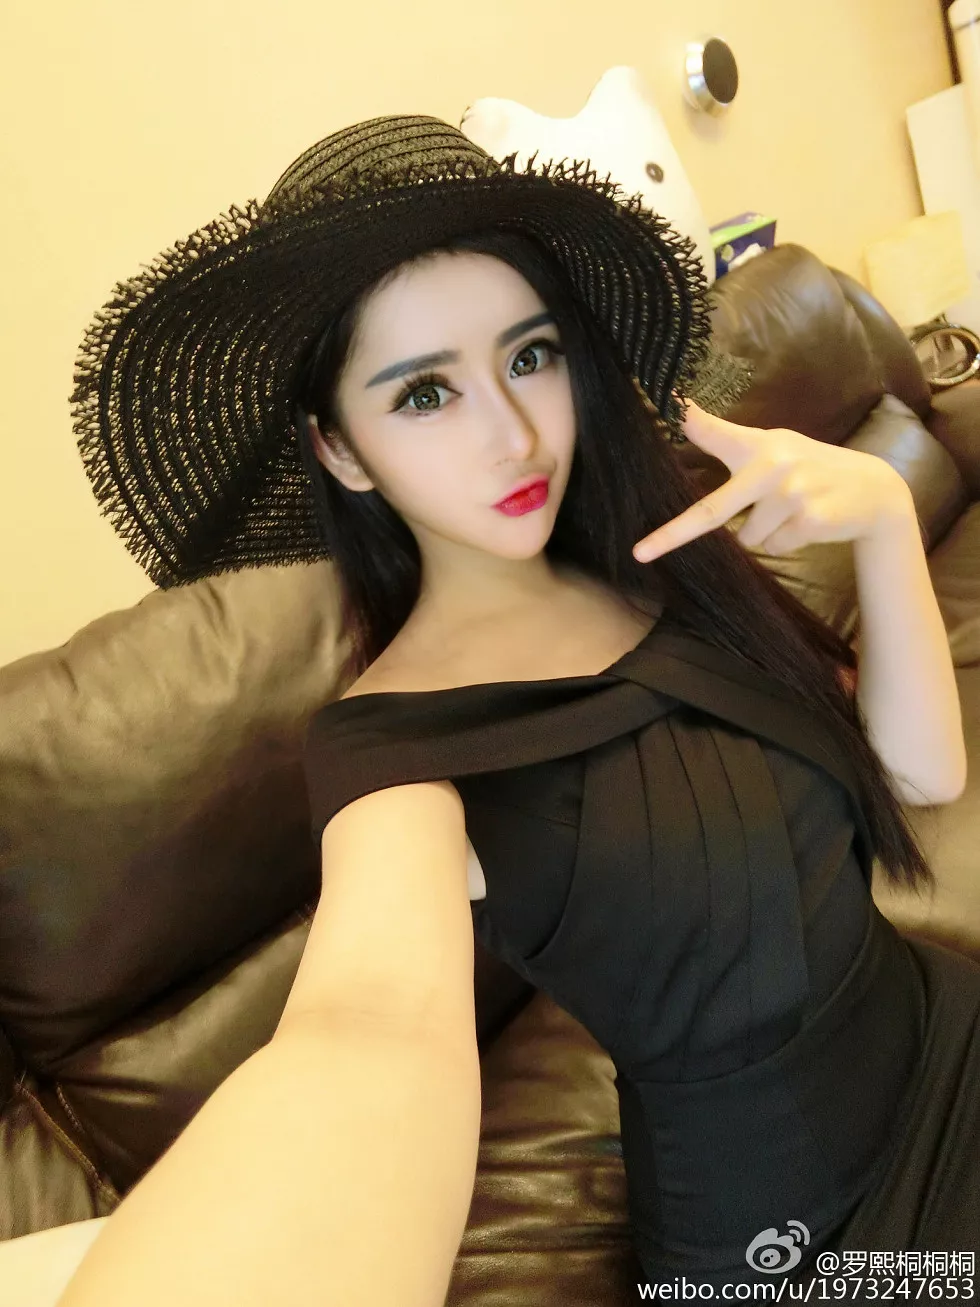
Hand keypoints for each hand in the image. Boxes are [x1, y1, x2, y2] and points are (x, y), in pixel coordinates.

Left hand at [633, 401, 912, 561]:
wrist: (874, 491)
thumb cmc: (811, 470)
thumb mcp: (776, 448)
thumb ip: (730, 443)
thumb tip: (686, 420)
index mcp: (760, 445)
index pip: (718, 435)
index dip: (693, 423)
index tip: (671, 409)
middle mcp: (773, 466)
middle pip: (712, 511)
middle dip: (673, 535)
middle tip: (640, 552)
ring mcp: (791, 495)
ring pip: (748, 538)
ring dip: (763, 534)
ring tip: (792, 512)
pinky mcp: (809, 520)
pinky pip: (775, 546)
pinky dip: (786, 542)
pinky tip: (808, 522)